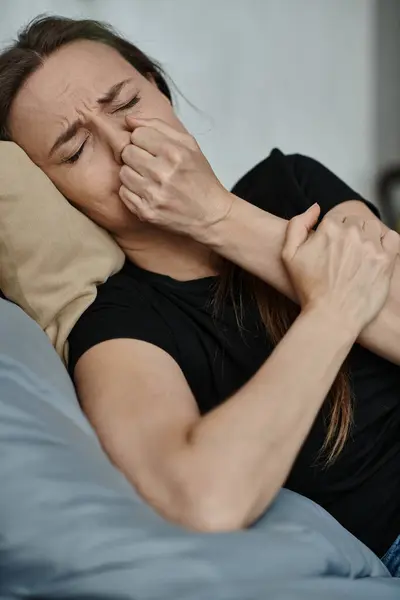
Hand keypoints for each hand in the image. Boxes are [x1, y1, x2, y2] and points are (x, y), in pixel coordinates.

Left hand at [119, 117, 233, 239]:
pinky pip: (124, 193)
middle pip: (127, 152)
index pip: (138, 134)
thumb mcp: (189, 145)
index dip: (143, 140)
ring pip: (123, 172)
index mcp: (174, 153)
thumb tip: (129, 120)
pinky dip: (133, 192)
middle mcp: (162, 173)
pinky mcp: (146, 212)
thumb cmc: (200, 179)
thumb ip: (158, 127)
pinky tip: (147, 192)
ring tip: (149, 179)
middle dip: (136, 156)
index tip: (152, 149)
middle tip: (150, 165)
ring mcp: (153, 194)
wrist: (210, 215)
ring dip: (133, 174)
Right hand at [281, 204, 399, 333]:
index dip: (334, 233)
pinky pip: (392, 238)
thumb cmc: (309, 289)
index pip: (337, 218)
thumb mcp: (289, 255)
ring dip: (368, 237)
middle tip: (345, 256)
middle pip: (356, 221)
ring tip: (360, 257)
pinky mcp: (386, 260)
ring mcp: (371, 246)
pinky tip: (377, 255)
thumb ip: (297, 225)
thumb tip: (315, 208)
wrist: (331, 317)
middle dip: (351, 234)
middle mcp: (351, 233)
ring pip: (373, 228)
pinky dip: (387, 242)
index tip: (332, 249)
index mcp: (329, 228)